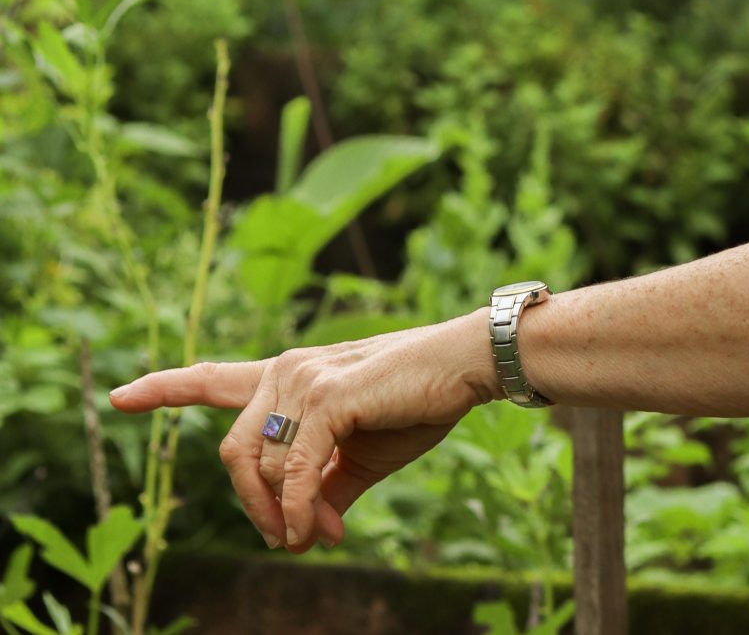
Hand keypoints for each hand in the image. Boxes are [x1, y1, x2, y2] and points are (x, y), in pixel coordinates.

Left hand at [109, 312, 500, 553]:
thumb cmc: (420, 403)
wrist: (466, 368)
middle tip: (288, 542)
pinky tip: (316, 531)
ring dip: (282, 516)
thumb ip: (324, 486)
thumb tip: (303, 534)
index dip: (165, 389)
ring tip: (316, 539)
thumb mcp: (363, 456)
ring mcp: (302, 378)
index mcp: (289, 376)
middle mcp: (286, 369)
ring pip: (261, 466)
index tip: (119, 397)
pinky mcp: (326, 396)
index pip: (214, 378)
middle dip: (250, 506)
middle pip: (232, 451)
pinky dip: (298, 508)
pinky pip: (294, 469)